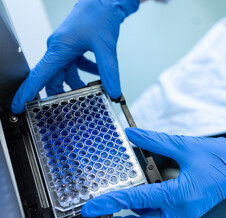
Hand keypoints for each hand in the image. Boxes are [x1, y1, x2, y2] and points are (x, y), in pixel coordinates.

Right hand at [11, 0, 139, 113]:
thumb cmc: (99, 15)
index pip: (39, 75)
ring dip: (78, 83)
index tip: (19, 106)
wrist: (105, 1)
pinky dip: (86, 71)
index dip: (27, 93)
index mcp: (59, 48)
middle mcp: (59, 49)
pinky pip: (76, 65)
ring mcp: (67, 47)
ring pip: (67, 73)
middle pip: (54, 78)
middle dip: (62, 93)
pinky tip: (99, 76)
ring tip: (92, 92)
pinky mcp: (75, 46)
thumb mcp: (106, 47)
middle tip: (71, 106)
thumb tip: (113, 90)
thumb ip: (109, 71)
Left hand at [81, 128, 225, 217]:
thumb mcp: (184, 145)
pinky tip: (132, 213)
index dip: (112, 203)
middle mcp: (181, 209)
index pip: (138, 200)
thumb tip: (131, 133)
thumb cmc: (219, 157)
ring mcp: (185, 212)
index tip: (91, 208)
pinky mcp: (186, 209)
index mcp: (181, 194)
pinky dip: (144, 217)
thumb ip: (154, 140)